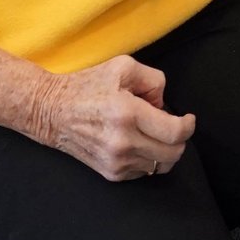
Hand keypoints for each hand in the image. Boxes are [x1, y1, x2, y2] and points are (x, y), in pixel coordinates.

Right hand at [6, 55, 193, 181]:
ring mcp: (116, 161)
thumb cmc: (88, 86)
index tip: (187, 119)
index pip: (174, 132)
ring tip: (150, 133)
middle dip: (180, 139)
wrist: (51, 112)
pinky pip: (144, 171)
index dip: (188, 126)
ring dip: (164, 150)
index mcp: (127, 113)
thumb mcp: (122, 66)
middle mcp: (123, 142)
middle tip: (170, 125)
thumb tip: (164, 104)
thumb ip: (153, 80)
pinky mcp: (111, 173)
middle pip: (173, 153)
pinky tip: (137, 142)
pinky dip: (148, 158)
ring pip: (161, 165)